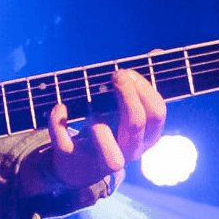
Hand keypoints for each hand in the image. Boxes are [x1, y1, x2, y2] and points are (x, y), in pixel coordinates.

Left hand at [45, 68, 165, 188]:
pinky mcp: (73, 160)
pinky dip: (59, 124)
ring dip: (100, 125)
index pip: (156, 113)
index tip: (127, 70)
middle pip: (136, 123)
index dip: (143, 88)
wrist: (79, 166)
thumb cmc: (109, 127)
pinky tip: (60, 107)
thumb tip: (158, 52)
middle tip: (116, 74)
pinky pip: (65, 145)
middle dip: (126, 94)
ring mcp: (101, 159)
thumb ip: (141, 82)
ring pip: (111, 155)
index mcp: (147, 136)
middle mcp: (129, 150)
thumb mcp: (126, 106)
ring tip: (93, 107)